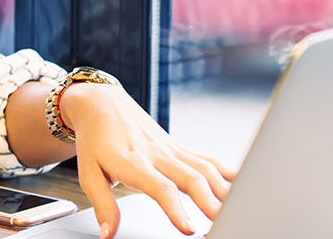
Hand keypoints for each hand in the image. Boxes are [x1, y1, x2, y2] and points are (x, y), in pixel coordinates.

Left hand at [61, 84, 238, 237]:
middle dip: (212, 202)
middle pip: (192, 178)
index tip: (188, 229)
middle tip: (225, 223)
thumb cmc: (96, 141)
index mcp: (134, 162)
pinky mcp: (181, 148)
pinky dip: (228, 172)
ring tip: (239, 210)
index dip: (175, 208)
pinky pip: (209, 160)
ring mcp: (173, 150)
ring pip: (206, 168)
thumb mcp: (88, 174)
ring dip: (225, 189)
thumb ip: (103, 205)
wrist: (102, 105)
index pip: (160, 187)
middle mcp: (158, 154)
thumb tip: (109, 233)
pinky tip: (244, 184)